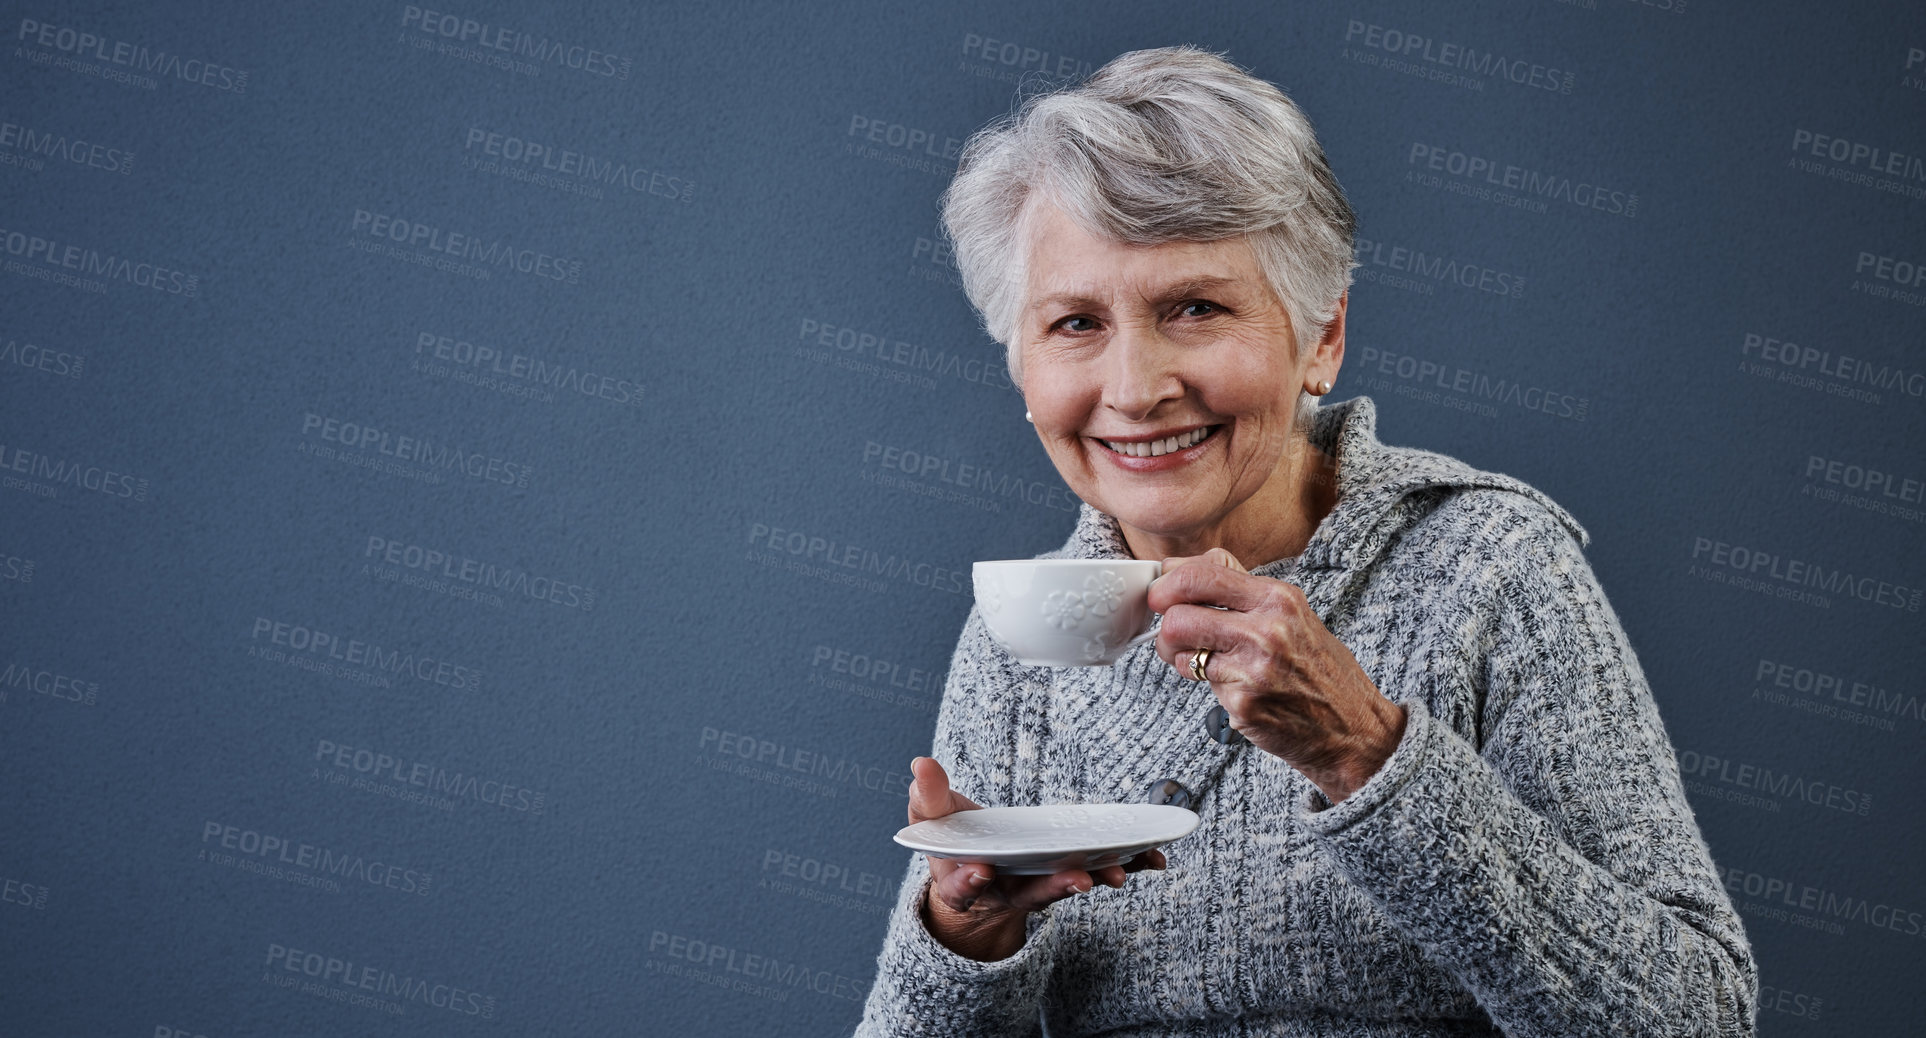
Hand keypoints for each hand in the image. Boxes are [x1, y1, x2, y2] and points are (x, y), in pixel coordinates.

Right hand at [907, 756, 1166, 961]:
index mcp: (966, 881)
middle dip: (1054, 887)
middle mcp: (1007, 890)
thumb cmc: (953, 842)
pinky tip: (1153, 859)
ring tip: (1116, 872)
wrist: (975, 873)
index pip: (965, 886)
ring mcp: (1041, 884)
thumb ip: (927, 796)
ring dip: (1094, 877)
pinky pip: (1100, 870)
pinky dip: (1126, 865)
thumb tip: (921, 763)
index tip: (980, 872)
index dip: (971, 881)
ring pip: (1070, 885)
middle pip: (1031, 894)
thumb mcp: (932, 821)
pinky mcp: (1070, 871)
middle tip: (1077, 880)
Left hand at [1148, 549, 1405, 802]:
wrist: (1353, 729)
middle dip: (1165, 624)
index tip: (1162, 593)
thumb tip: (1180, 566)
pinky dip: (1206, 684)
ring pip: (1176, 648)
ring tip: (1201, 660)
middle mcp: (1267, 629)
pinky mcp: (1243, 703)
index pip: (1200, 574)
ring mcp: (1254, 668)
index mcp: (1278, 598)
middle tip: (1174, 634)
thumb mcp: (1292, 614)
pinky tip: (1233, 687)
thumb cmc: (1319, 670)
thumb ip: (1240, 588)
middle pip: (1176, 613)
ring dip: (1177, 655)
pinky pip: (1198, 682)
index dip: (1168, 583)